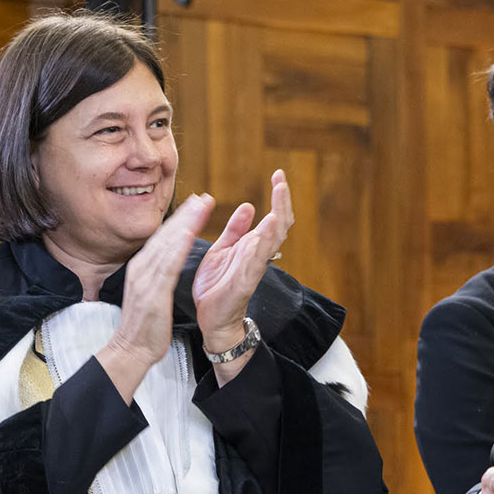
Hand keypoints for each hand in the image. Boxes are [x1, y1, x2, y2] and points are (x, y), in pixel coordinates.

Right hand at [100, 193, 214, 401]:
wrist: (130, 349)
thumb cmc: (144, 324)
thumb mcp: (150, 292)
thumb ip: (157, 274)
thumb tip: (167, 259)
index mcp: (142, 268)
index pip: (163, 238)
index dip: (180, 220)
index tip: (196, 204)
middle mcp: (141, 268)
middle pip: (165, 236)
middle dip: (185, 215)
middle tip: (203, 198)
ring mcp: (145, 280)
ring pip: (167, 245)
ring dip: (185, 224)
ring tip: (201, 207)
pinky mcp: (152, 293)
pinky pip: (167, 266)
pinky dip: (177, 248)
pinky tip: (188, 234)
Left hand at [193, 170, 293, 382]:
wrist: (211, 318)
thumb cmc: (217, 286)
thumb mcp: (223, 250)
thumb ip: (235, 230)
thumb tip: (248, 205)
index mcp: (253, 246)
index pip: (273, 217)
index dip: (278, 197)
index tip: (278, 174)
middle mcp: (258, 254)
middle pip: (280, 224)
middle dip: (282, 201)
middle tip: (281, 180)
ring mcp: (254, 267)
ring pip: (273, 239)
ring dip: (278, 216)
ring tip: (280, 196)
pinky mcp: (245, 280)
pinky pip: (258, 259)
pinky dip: (265, 242)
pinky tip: (268, 226)